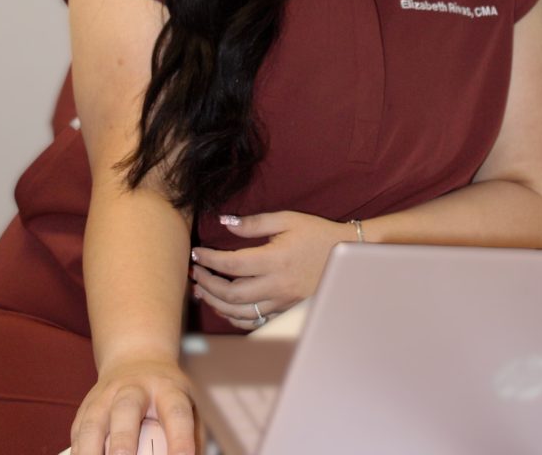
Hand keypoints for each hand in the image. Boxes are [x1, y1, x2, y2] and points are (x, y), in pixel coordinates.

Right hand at [70, 356, 198, 454]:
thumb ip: (193, 437)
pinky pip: (77, 433)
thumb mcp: (189, 405)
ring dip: (90, 451)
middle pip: (127, 408)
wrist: (136, 359)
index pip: (176, 414)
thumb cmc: (167, 395)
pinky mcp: (85, 408)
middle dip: (123, 440)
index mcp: (167, 389)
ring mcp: (106, 396)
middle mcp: (134, 388)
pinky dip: (79, 453)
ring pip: (93, 422)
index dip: (180, 441)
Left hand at [190, 211, 353, 329]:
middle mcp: (277, 285)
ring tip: (201, 290)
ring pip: (240, 312)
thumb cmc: (317, 233)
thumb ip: (255, 222)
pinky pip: (254, 321)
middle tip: (195, 273)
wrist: (345, 255)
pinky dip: (235, 317)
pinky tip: (224, 306)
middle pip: (231, 294)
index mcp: (276, 260)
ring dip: (216, 303)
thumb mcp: (288, 219)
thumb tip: (226, 223)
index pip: (233, 264)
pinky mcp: (285, 310)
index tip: (197, 253)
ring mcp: (282, 302)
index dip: (210, 260)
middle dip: (207, 284)